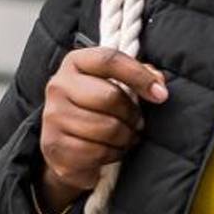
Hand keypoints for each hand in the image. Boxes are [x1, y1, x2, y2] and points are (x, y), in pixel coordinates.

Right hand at [37, 46, 168, 210]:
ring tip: (126, 136)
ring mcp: (53, 116)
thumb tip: (158, 85)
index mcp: (74, 63)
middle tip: (137, 122)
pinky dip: (113, 153)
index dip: (139, 75)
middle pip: (110, 97)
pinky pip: (97, 151)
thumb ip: (139, 76)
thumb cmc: (96, 108)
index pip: (109, 60)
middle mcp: (58, 85)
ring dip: (125, 136)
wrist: (65, 144)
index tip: (160, 94)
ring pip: (107, 127)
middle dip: (132, 114)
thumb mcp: (115, 84)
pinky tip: (112, 149)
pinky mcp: (55, 145)